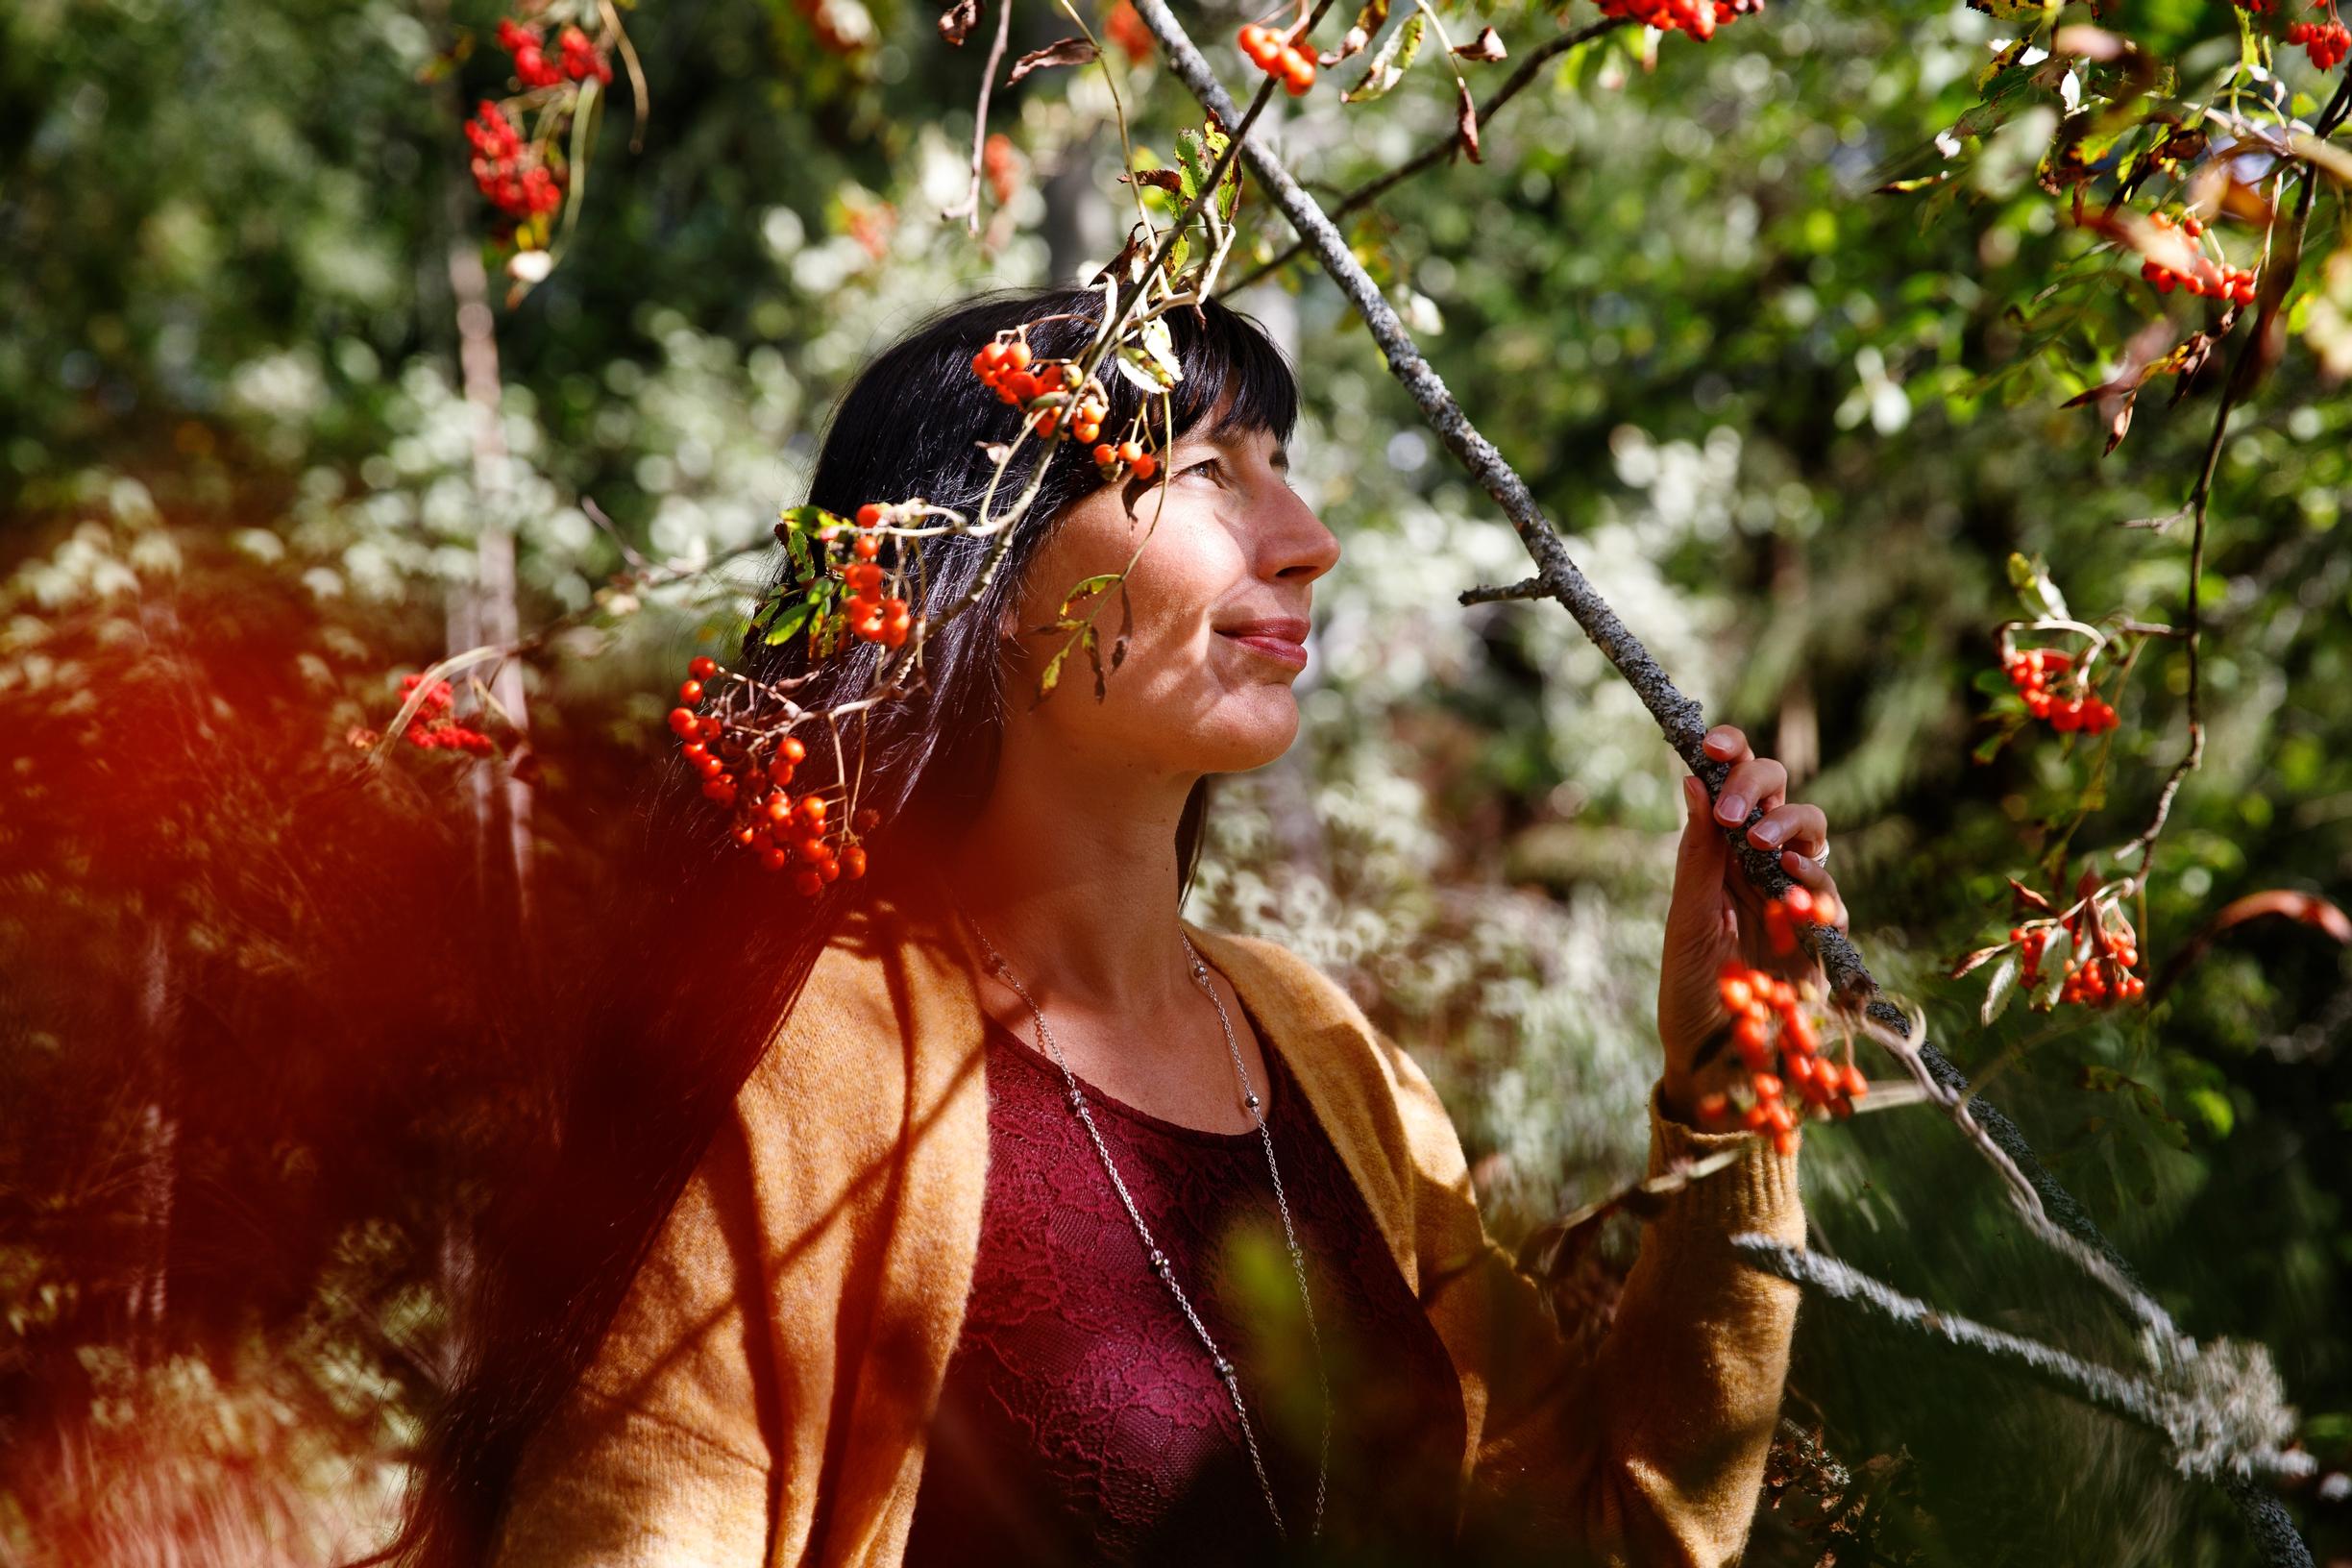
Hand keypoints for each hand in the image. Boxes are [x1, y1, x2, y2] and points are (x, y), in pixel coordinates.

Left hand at [1656, 724, 1848, 1121]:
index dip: (1729, 754)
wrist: (1715, 1066)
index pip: (1731, 785)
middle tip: (1738, 812)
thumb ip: (1697, 857)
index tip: (1712, 745)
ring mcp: (1794, 895)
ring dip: (1791, 825)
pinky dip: (1815, 878)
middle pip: (1779, 792)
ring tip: (1763, 843)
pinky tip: (1793, 878)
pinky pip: (1830, 892)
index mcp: (1719, 853)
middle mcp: (1759, 863)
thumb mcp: (1686, 923)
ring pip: (1813, 830)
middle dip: (1761, 785)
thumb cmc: (1691, 994)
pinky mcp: (1822, 933)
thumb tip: (1691, 780)